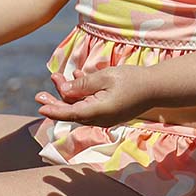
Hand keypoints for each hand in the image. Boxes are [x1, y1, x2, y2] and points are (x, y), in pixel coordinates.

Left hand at [34, 66, 153, 126]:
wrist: (157, 88)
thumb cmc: (132, 80)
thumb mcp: (105, 77)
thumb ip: (84, 84)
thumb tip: (65, 90)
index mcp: (98, 111)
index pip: (70, 113)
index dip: (53, 111)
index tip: (40, 108)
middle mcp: (101, 118)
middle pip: (72, 111)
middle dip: (56, 101)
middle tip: (39, 95)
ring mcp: (106, 116)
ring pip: (81, 107)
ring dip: (68, 94)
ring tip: (57, 77)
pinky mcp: (110, 112)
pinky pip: (91, 104)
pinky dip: (82, 93)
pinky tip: (76, 76)